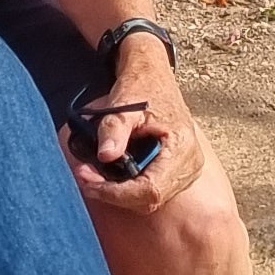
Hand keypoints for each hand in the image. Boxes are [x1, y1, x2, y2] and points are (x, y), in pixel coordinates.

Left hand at [67, 57, 204, 219]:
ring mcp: (186, 170)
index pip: (151, 188)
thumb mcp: (123, 105)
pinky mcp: (177, 172)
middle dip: (114, 194)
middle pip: (150, 199)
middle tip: (84, 177)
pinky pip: (152, 191)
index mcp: (182, 146)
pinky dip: (128, 188)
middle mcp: (190, 163)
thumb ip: (114, 130)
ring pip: (150, 200)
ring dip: (119, 193)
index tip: (90, 183)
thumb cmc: (142, 86)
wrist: (152, 75)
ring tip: (92, 176)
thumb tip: (106, 156)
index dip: (118, 193)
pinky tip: (109, 176)